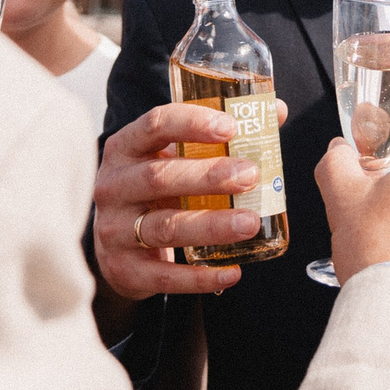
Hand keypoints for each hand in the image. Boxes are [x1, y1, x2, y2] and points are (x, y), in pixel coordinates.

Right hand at [93, 101, 288, 313]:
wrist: (115, 245)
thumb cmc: (155, 191)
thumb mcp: (174, 158)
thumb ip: (219, 137)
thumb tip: (276, 112)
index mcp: (126, 148)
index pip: (155, 125)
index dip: (192, 123)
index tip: (230, 127)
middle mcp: (113, 186)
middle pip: (159, 177)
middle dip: (208, 176)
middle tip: (250, 175)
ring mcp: (115, 230)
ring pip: (164, 227)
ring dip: (210, 225)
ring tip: (249, 223)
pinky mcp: (124, 269)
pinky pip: (164, 276)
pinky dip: (200, 276)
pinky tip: (232, 271)